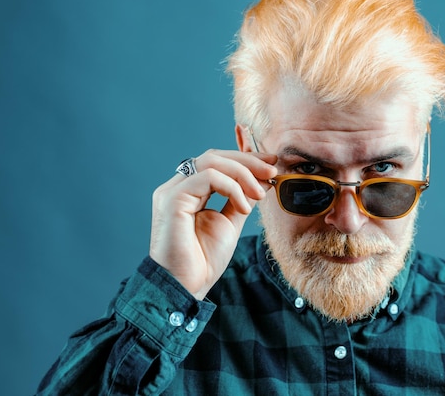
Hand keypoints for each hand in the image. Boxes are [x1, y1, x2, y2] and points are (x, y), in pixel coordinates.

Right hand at [149, 150, 277, 299]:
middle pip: (214, 156)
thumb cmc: (203, 261)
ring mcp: (173, 191)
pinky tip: (243, 208)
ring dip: (243, 173)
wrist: (186, 286)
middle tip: (272, 169)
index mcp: (189, 191)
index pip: (216, 162)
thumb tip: (263, 180)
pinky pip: (207, 178)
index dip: (245, 159)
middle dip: (247, 160)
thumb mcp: (231, 222)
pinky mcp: (172, 199)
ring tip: (260, 193)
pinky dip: (232, 187)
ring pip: (211, 162)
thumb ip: (243, 198)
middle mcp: (178, 187)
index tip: (271, 164)